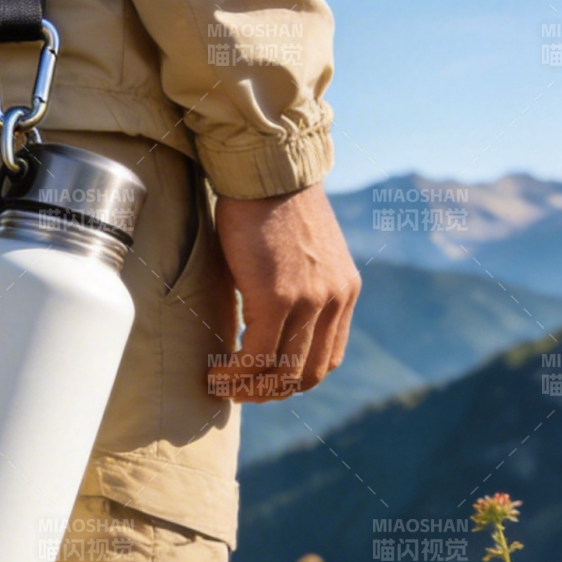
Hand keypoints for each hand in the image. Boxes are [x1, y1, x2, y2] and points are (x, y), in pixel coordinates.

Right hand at [208, 183, 360, 401]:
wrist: (265, 169)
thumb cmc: (270, 204)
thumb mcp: (298, 255)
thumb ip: (295, 288)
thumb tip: (264, 321)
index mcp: (344, 291)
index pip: (327, 358)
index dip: (292, 380)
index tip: (262, 381)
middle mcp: (335, 299)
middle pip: (307, 374)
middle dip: (269, 392)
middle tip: (238, 391)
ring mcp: (311, 300)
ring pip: (282, 370)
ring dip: (249, 388)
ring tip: (221, 384)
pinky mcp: (280, 296)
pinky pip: (258, 354)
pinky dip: (236, 372)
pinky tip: (216, 372)